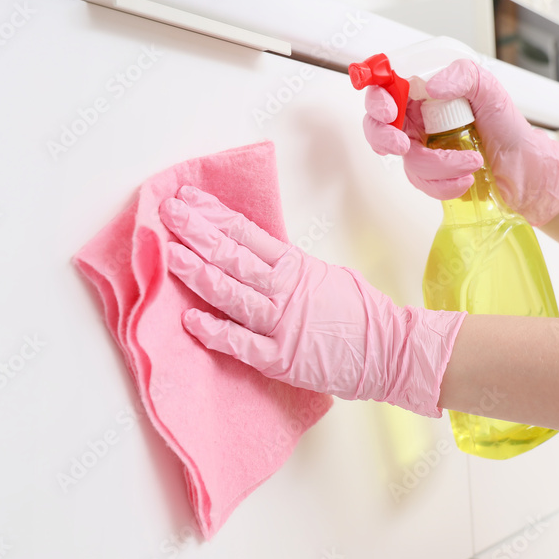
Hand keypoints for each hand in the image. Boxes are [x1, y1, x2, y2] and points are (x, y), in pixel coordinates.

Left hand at [158, 186, 465, 417]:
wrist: (391, 350)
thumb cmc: (361, 314)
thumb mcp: (325, 275)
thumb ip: (289, 267)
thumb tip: (257, 255)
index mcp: (295, 266)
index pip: (246, 233)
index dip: (213, 215)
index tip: (187, 199)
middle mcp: (284, 290)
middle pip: (232, 255)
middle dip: (196, 232)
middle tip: (167, 212)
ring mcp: (282, 324)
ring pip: (232, 293)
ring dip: (198, 273)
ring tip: (170, 254)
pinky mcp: (281, 358)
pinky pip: (242, 343)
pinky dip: (216, 332)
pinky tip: (190, 320)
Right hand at [361, 59, 558, 225]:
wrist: (526, 168)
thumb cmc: (509, 127)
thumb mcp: (490, 90)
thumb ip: (462, 76)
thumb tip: (432, 85)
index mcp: (426, 94)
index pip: (386, 89)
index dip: (377, 98)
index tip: (388, 109)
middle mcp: (419, 121)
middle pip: (379, 128)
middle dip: (385, 138)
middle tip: (404, 145)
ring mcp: (423, 149)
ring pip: (407, 161)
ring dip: (439, 166)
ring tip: (472, 162)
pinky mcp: (431, 176)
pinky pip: (423, 183)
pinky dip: (445, 184)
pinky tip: (467, 179)